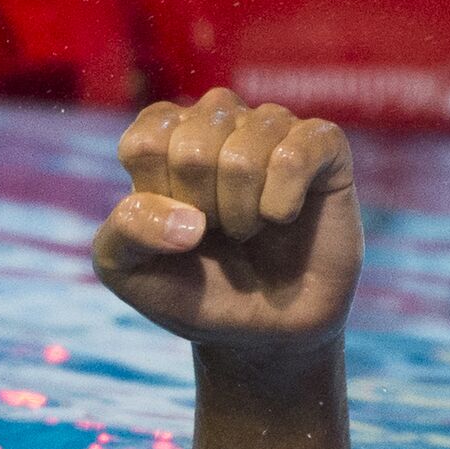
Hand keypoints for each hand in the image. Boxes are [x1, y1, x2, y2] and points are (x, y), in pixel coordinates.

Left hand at [93, 89, 362, 354]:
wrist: (257, 329)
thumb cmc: (188, 287)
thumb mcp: (126, 268)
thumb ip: (126, 231)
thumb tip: (189, 221)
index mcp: (162, 135)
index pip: (145, 143)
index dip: (158, 201)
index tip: (172, 224)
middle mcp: (216, 119)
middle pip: (191, 150)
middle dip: (200, 210)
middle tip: (214, 230)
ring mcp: (270, 128)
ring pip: (242, 156)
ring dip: (240, 214)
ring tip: (245, 229)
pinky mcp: (323, 146)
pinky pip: (295, 155)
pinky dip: (280, 203)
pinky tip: (281, 218)